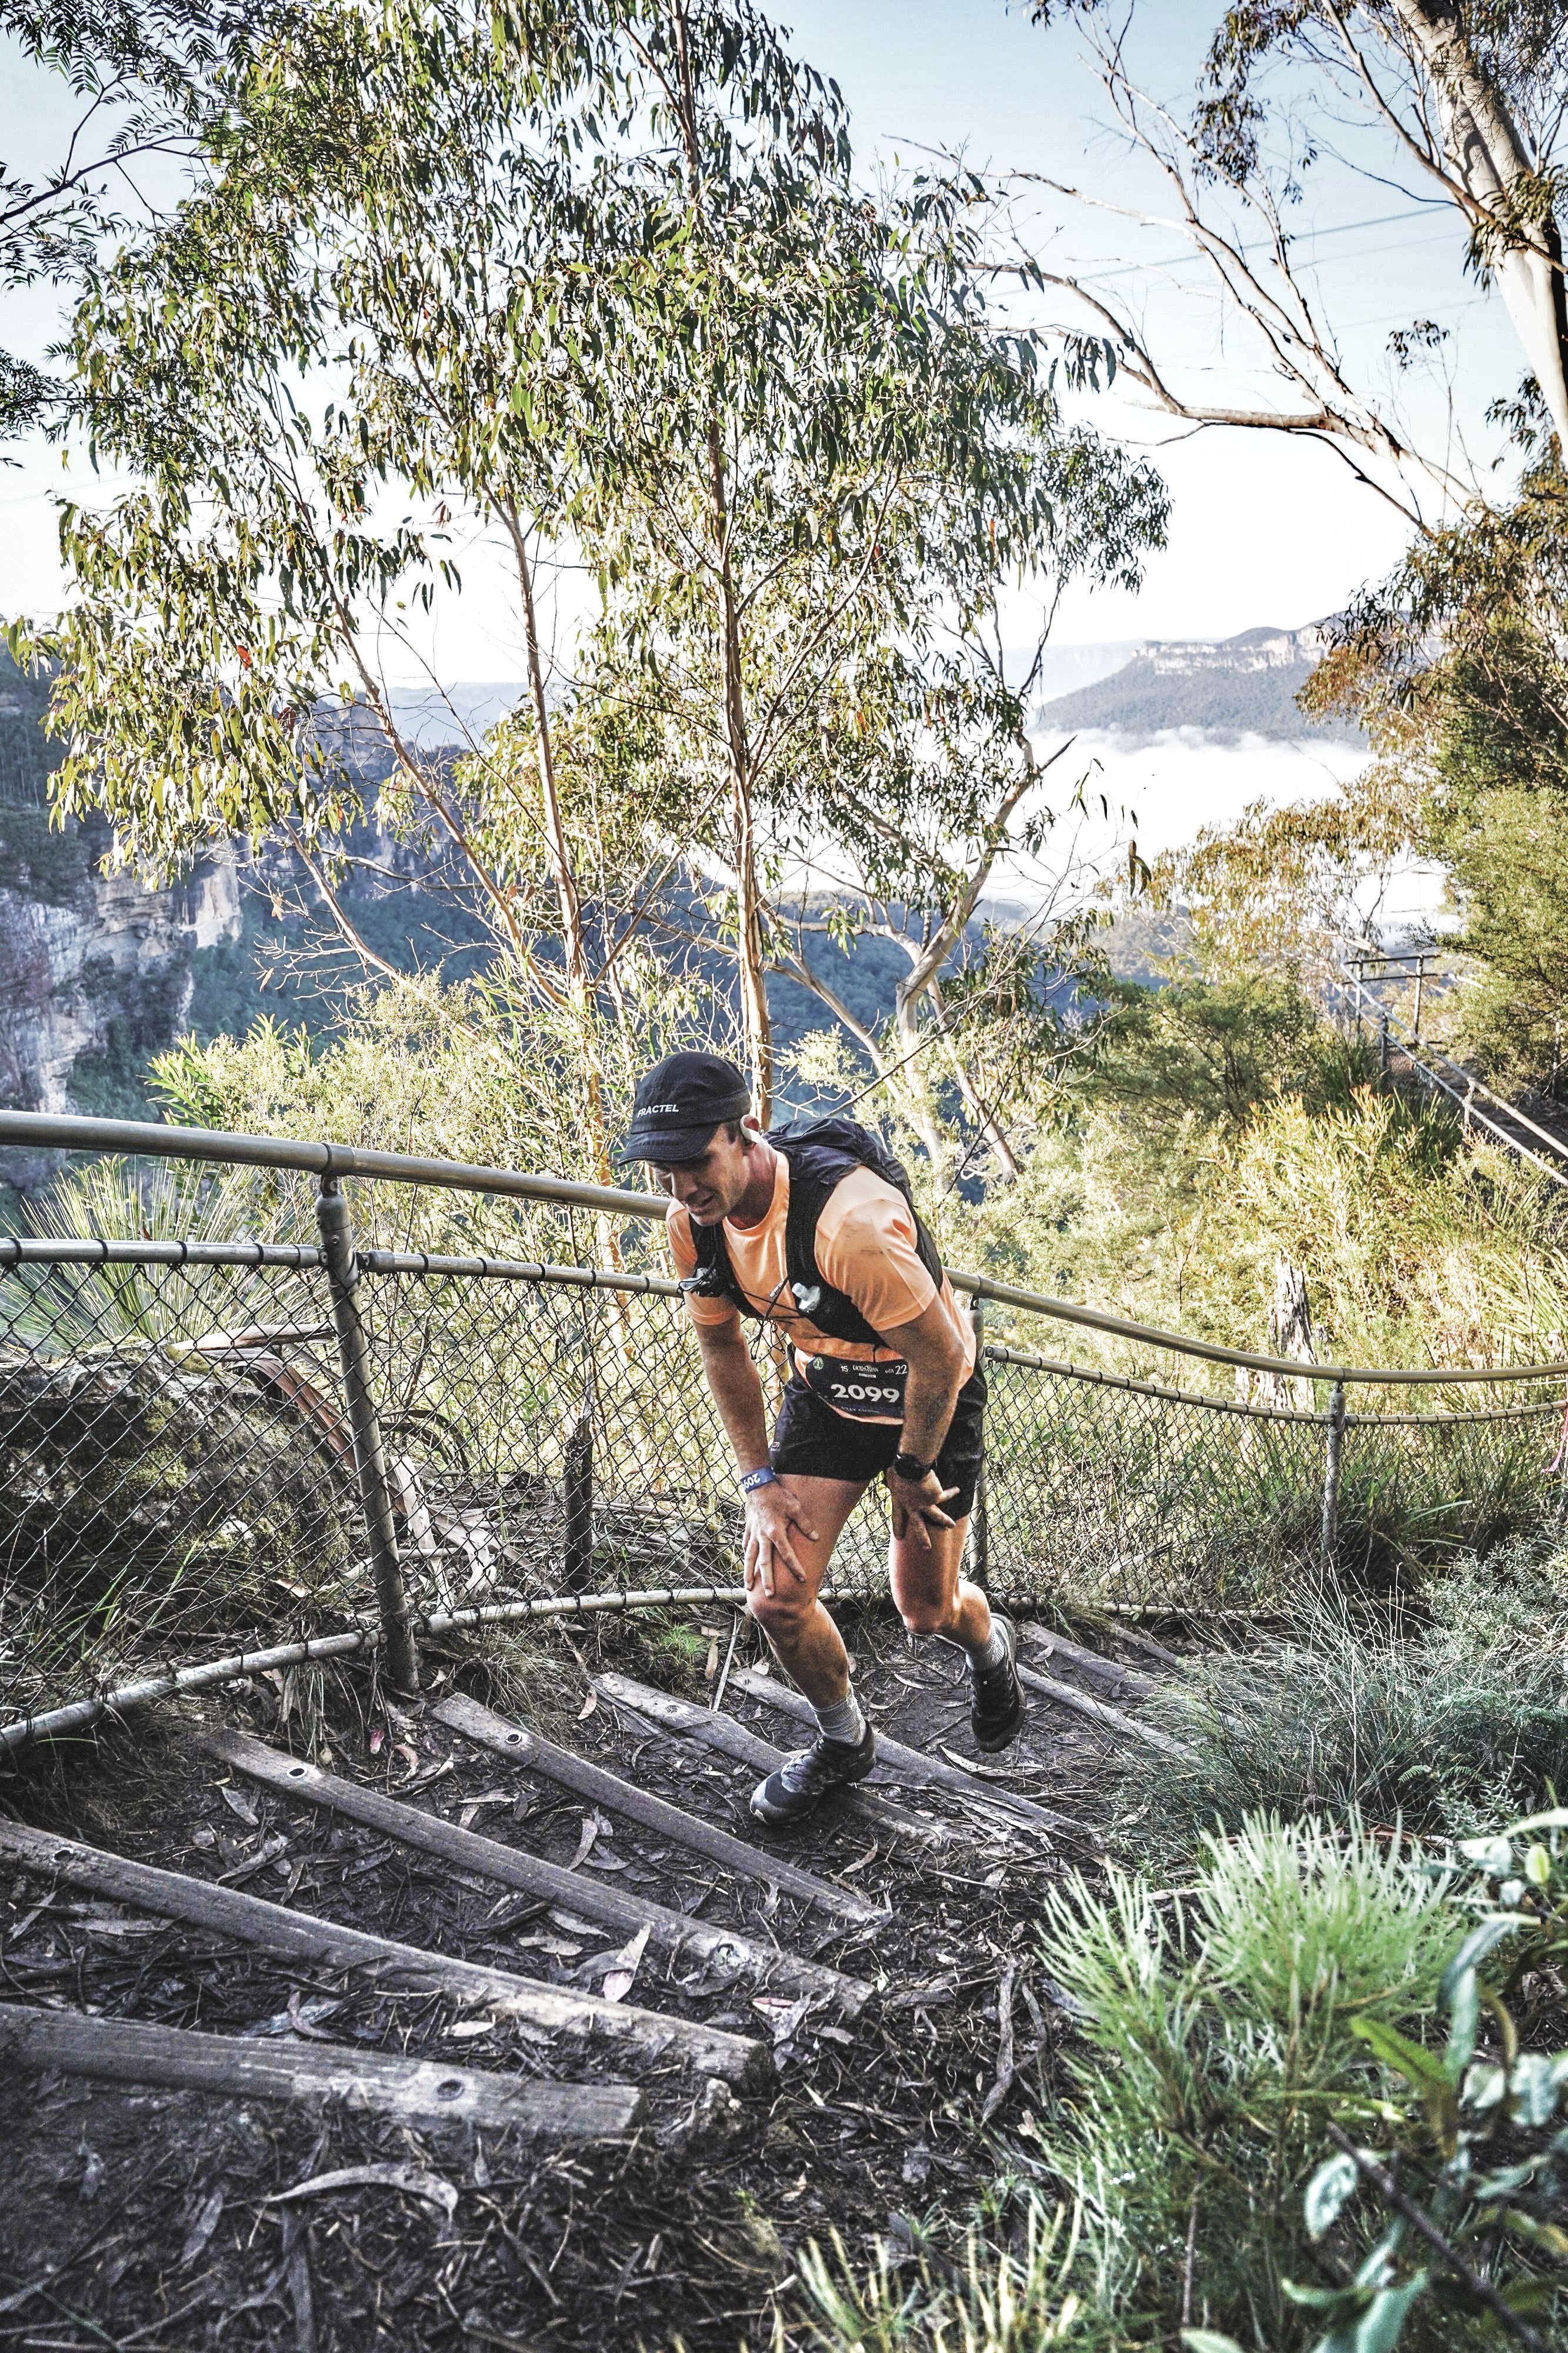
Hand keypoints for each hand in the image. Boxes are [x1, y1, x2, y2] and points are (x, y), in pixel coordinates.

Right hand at [743, 1479, 820, 1597]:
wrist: (758, 1485)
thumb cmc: (779, 1496)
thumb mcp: (795, 1507)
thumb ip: (805, 1524)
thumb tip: (816, 1538)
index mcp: (776, 1532)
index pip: (787, 1555)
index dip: (795, 1567)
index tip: (802, 1579)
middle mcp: (762, 1537)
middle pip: (764, 1563)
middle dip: (767, 1580)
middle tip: (770, 1595)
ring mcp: (753, 1534)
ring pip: (750, 1558)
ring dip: (749, 1573)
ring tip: (748, 1588)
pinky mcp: (747, 1530)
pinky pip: (746, 1546)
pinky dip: (746, 1556)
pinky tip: (747, 1565)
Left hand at [886, 1465, 957, 1551]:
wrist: (910, 1468)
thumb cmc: (898, 1469)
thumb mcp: (890, 1477)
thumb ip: (891, 1480)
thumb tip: (889, 1474)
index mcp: (899, 1502)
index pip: (897, 1517)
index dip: (898, 1527)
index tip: (899, 1537)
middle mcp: (912, 1506)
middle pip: (918, 1525)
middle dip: (923, 1537)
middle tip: (927, 1548)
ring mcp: (925, 1504)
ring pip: (937, 1516)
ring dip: (945, 1521)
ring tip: (952, 1526)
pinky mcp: (936, 1497)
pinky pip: (946, 1496)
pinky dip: (952, 1492)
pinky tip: (957, 1490)